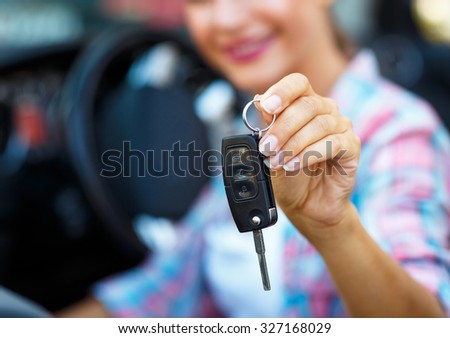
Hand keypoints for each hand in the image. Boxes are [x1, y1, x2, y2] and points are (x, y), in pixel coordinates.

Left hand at [255, 73, 359, 240]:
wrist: (305, 204)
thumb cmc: (288, 174)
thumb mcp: (270, 149)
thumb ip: (266, 125)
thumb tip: (258, 100)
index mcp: (304, 103)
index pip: (297, 83)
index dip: (282, 91)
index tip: (267, 106)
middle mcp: (325, 110)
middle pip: (307, 105)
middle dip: (282, 128)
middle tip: (266, 148)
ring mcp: (341, 127)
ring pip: (319, 125)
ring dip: (293, 144)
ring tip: (278, 161)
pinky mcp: (351, 146)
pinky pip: (333, 143)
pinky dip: (309, 154)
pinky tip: (294, 165)